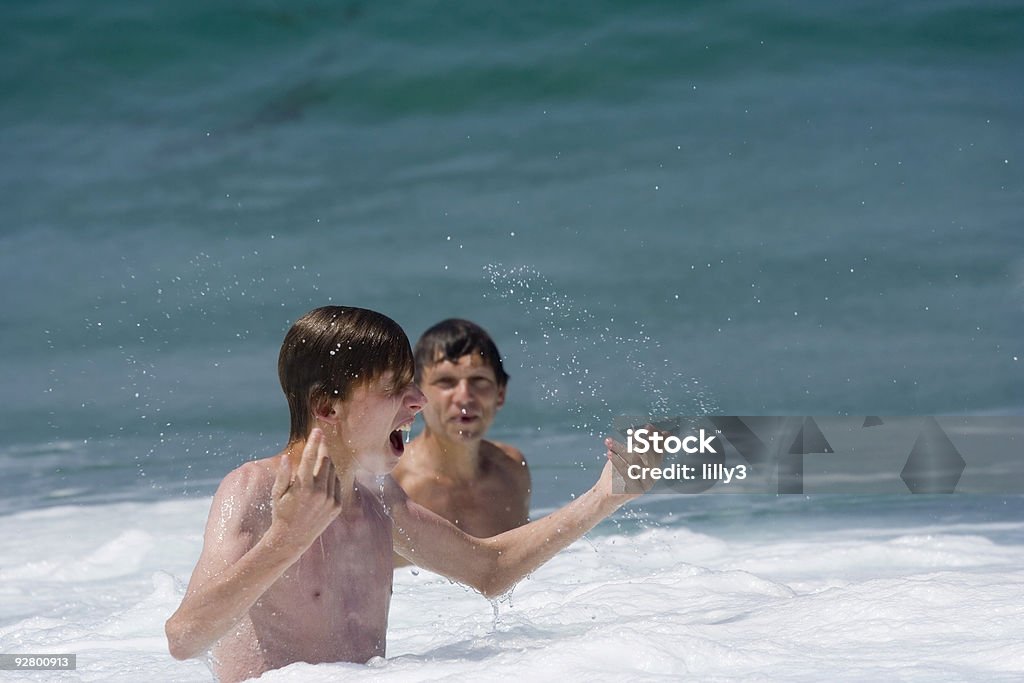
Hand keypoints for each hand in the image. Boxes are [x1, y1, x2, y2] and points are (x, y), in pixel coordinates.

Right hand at [268, 428, 342, 551]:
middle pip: (325, 461)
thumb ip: (283, 474)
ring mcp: (330, 500)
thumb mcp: (277, 493)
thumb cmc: (281, 513)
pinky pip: (336, 484)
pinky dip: (331, 477)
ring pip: (332, 472)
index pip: (310, 458)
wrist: (292, 539)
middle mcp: (319, 493)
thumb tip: (286, 457)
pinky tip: (323, 477)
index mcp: (303, 487)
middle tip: (320, 440)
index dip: (314, 442)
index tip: (317, 430)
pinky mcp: (337, 506)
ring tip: (319, 459)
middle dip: (322, 449)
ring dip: (326, 462)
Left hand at [599, 424, 664, 502]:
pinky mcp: (635, 491)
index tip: (648, 426)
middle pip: (650, 455)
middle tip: (632, 432)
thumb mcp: (629, 456)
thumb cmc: (617, 471)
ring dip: (622, 449)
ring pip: (636, 461)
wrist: (606, 493)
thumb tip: (654, 429)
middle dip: (642, 441)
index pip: (659, 449)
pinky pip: (626, 473)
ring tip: (609, 441)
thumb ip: (640, 445)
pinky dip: (617, 461)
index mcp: (654, 466)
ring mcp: (645, 484)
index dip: (655, 437)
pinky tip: (608, 453)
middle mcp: (653, 476)